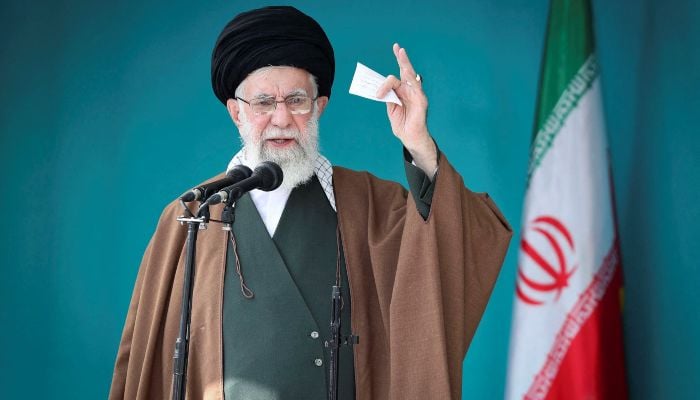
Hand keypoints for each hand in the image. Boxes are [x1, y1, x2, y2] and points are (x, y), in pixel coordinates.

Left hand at [376, 43, 436, 175]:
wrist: (411, 138)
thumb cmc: (402, 125)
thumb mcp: (391, 109)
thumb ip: (388, 97)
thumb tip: (381, 88)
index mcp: (403, 92)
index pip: (398, 76)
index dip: (396, 64)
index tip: (395, 50)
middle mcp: (411, 91)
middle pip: (406, 72)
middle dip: (402, 59)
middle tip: (397, 47)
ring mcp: (417, 95)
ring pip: (410, 77)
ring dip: (404, 65)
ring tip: (400, 54)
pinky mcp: (421, 101)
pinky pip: (415, 88)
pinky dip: (408, 81)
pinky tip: (404, 73)